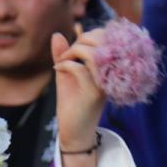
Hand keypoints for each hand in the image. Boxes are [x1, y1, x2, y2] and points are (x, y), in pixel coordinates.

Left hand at [52, 26, 106, 152]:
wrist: (75, 132)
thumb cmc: (72, 103)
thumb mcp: (66, 74)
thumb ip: (64, 54)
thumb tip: (58, 34)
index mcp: (107, 66)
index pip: (105, 37)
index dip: (88, 35)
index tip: (73, 46)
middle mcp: (109, 73)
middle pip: (100, 41)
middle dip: (79, 41)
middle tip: (66, 54)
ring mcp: (103, 82)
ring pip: (91, 53)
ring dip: (72, 52)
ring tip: (62, 61)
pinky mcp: (93, 93)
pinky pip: (79, 68)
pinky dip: (65, 65)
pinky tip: (58, 70)